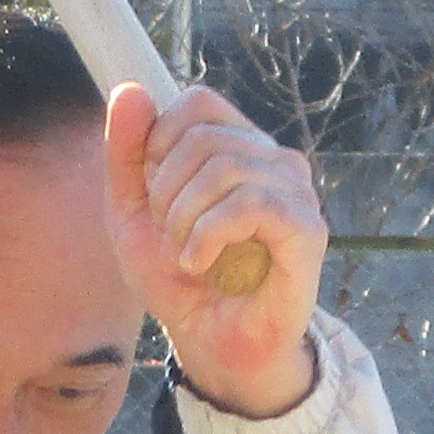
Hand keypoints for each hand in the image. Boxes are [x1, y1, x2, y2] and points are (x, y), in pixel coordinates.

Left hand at [107, 82, 327, 417]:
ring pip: (226, 168)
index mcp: (238, 147)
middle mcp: (273, 160)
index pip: (199, 102)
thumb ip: (126, 154)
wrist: (212, 345)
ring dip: (184, 219)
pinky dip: (210, 235)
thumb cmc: (180, 280)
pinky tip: (200, 263)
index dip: (161, 141)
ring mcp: (296, 192)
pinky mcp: (307, 230)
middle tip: (168, 238)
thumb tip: (130, 88)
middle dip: (166, 193)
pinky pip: (253, 204)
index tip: (154, 194)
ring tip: (184, 256)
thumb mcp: (133, 214)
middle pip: (204, 138)